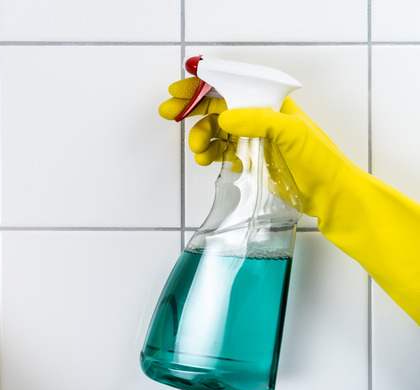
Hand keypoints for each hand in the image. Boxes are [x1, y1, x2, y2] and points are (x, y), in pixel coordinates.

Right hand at [160, 77, 419, 324]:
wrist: (328, 195)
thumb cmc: (319, 160)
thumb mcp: (293, 133)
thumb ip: (259, 120)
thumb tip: (225, 116)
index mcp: (270, 103)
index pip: (232, 86)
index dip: (204, 84)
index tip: (181, 90)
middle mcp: (259, 117)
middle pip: (217, 106)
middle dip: (191, 108)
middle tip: (169, 112)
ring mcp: (252, 138)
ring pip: (214, 130)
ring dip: (200, 136)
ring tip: (198, 149)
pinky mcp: (248, 159)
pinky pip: (220, 151)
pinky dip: (208, 154)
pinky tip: (205, 160)